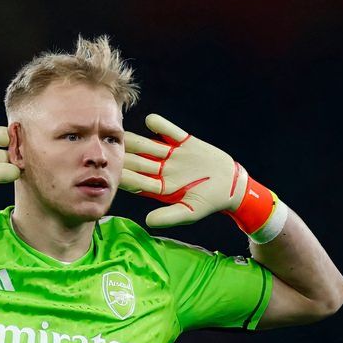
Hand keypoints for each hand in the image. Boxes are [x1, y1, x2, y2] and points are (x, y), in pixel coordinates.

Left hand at [120, 114, 287, 240]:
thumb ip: (169, 216)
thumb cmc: (210, 202)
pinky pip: (170, 132)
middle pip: (140, 162)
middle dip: (126, 157)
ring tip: (124, 133)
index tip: (113, 173)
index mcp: (161, 188)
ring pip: (150, 146)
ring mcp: (172, 155)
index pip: (138, 183)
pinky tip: (150, 120)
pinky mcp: (185, 142)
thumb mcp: (190, 212)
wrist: (232, 185)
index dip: (126, 177)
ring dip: (137, 141)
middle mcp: (163, 171)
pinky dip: (161, 126)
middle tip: (110, 149)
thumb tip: (148, 222)